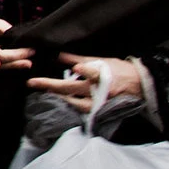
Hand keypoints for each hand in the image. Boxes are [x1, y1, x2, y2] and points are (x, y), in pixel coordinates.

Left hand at [27, 55, 144, 112]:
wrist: (137, 87)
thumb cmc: (117, 70)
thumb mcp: (100, 61)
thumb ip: (78, 59)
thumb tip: (58, 55)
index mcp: (102, 75)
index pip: (92, 72)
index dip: (85, 70)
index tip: (76, 68)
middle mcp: (99, 91)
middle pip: (72, 89)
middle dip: (50, 85)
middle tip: (32, 82)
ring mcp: (98, 104)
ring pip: (74, 104)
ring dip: (56, 99)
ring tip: (41, 93)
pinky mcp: (98, 113)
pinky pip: (79, 112)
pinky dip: (67, 108)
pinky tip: (56, 104)